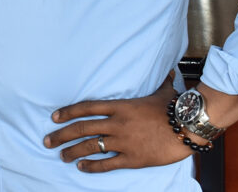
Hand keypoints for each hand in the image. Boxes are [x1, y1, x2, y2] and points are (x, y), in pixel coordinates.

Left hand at [43, 73, 195, 172]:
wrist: (190, 127)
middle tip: (47, 141)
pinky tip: (81, 167)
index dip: (68, 112)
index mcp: (120, 106)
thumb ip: (159, 82)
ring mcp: (124, 141)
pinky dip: (92, 166)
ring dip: (72, 151)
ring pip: (90, 147)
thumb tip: (166, 71)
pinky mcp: (133, 158)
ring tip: (61, 156)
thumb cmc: (176, 108)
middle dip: (61, 135)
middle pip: (82, 128)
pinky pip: (108, 163)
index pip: (86, 107)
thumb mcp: (163, 91)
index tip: (54, 118)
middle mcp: (117, 123)